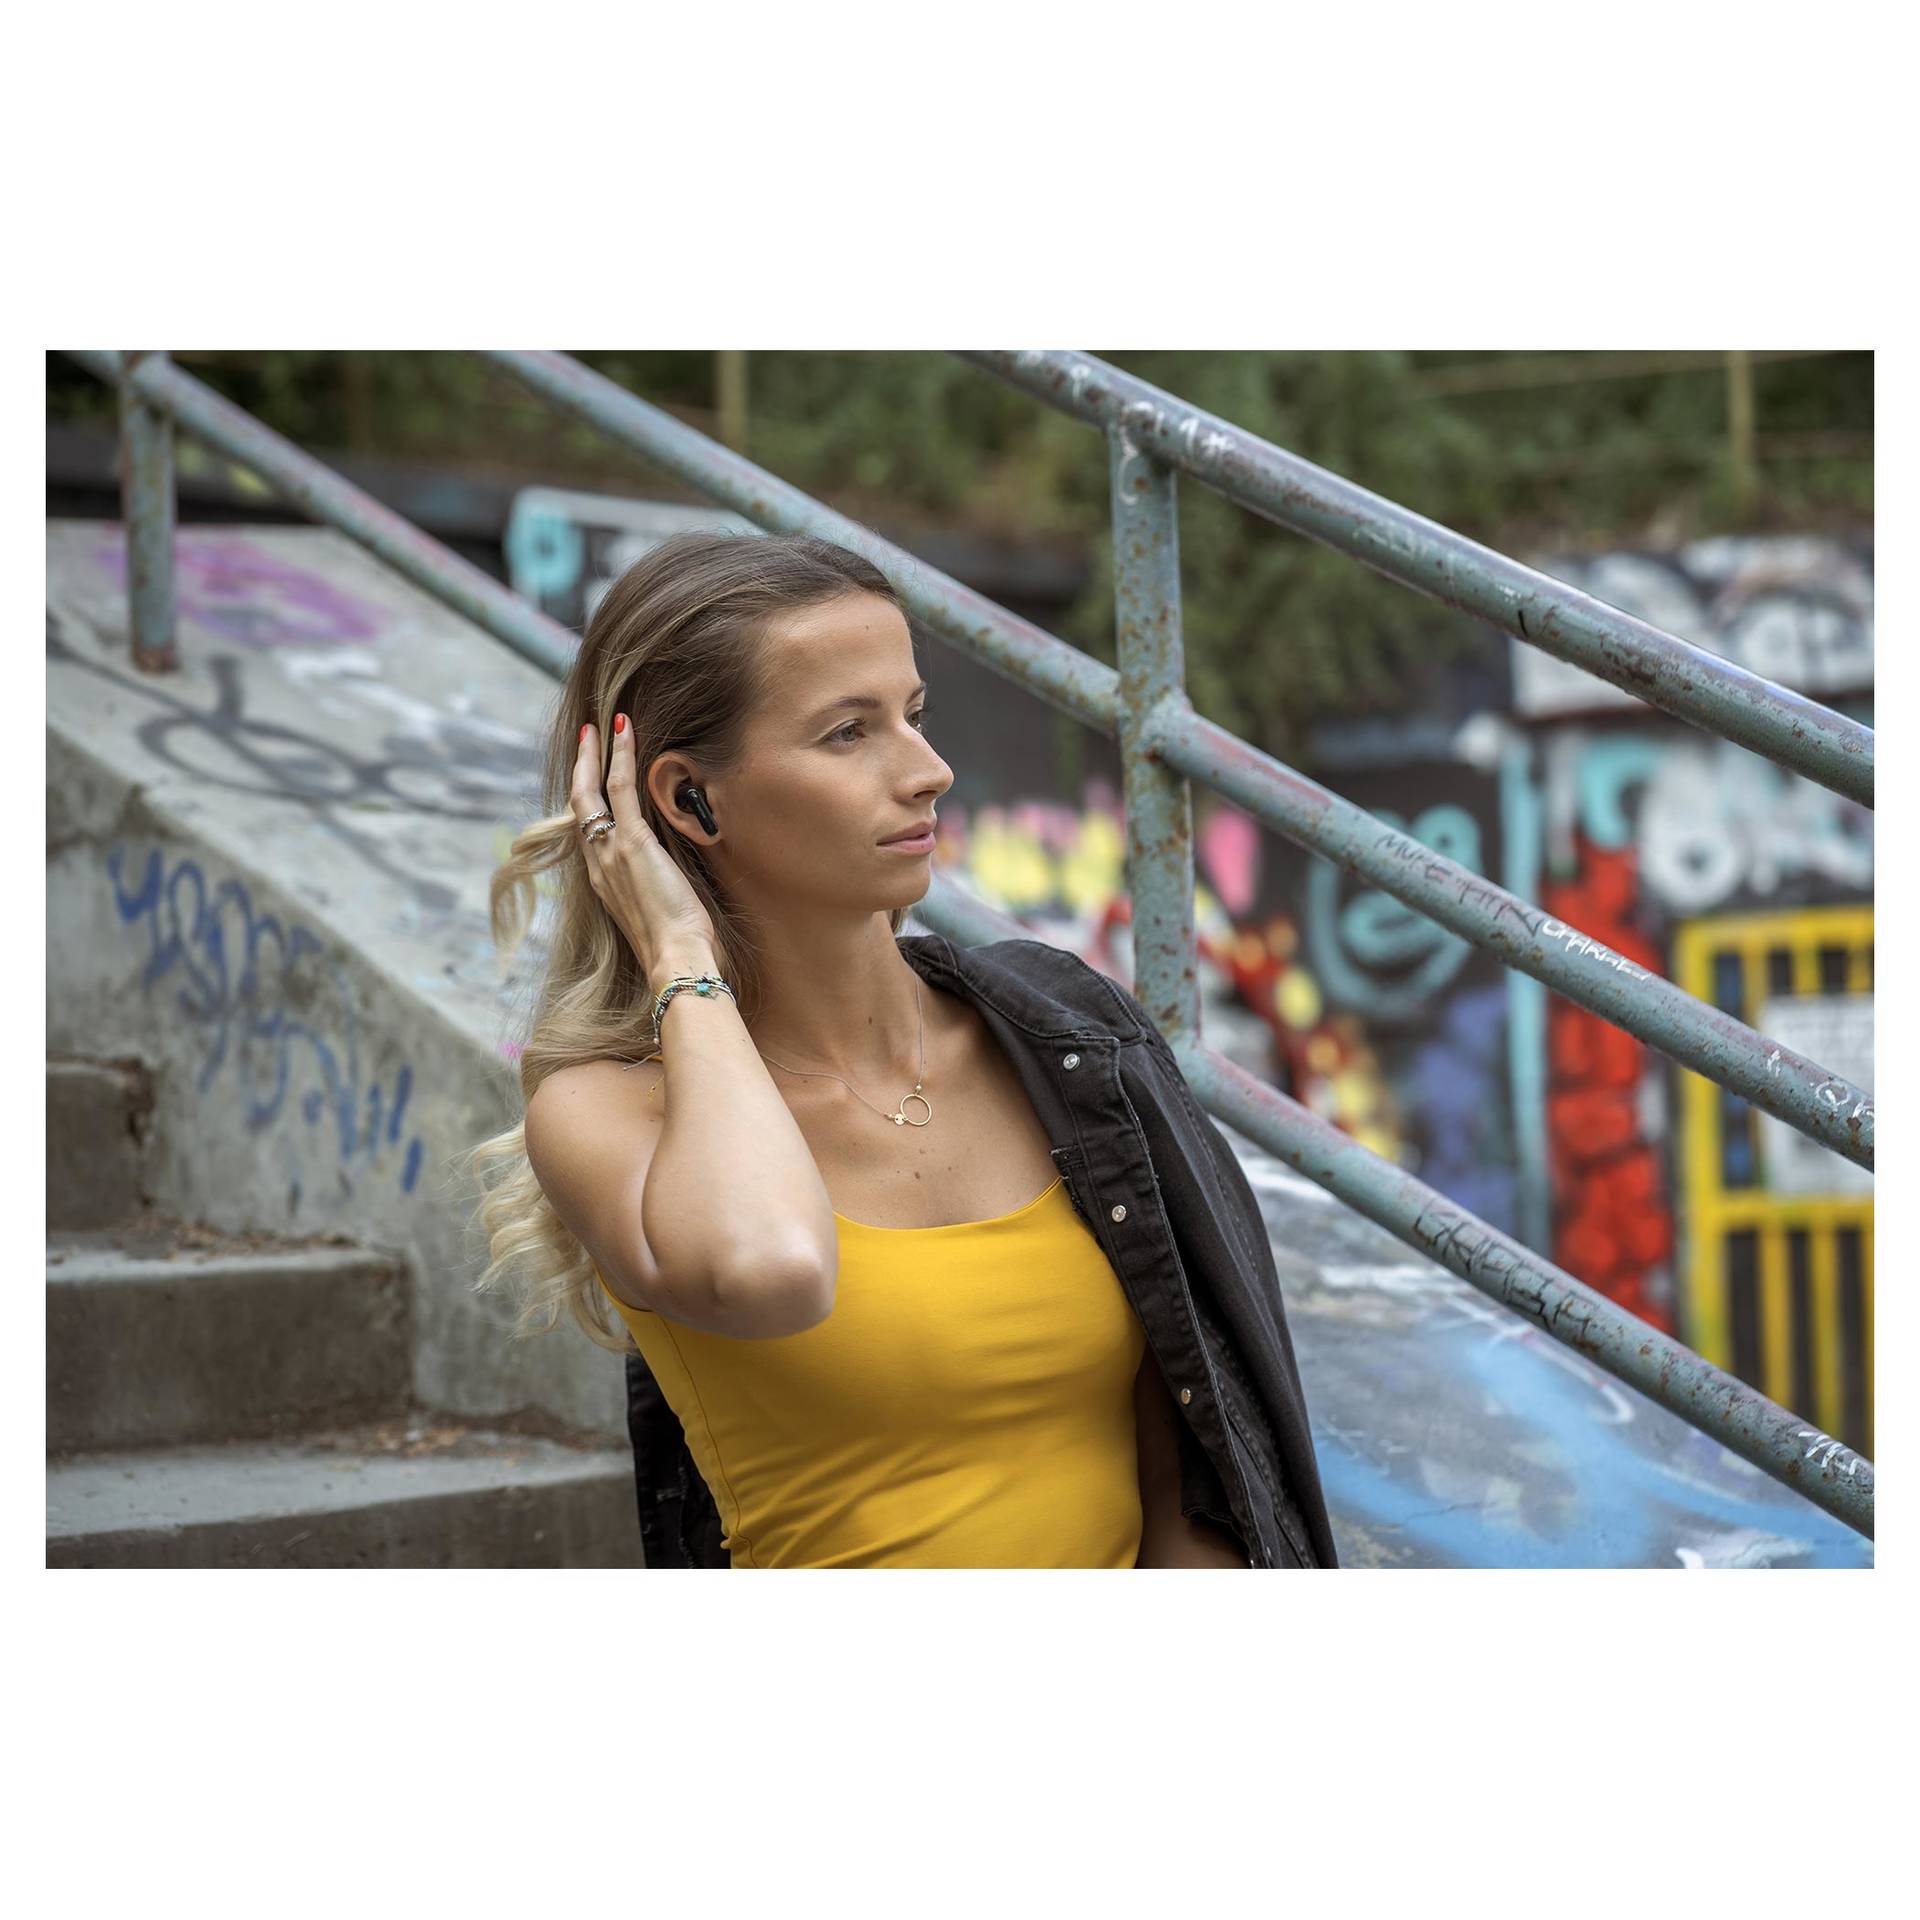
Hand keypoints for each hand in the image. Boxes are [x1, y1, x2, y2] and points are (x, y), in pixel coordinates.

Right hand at [572, 715, 718, 981]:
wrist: (676, 961)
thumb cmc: (679, 949)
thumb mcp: (661, 916)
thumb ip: (659, 893)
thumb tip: (677, 885)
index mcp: (605, 884)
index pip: (589, 835)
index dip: (589, 805)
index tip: (592, 782)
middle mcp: (599, 866)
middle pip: (579, 807)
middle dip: (582, 770)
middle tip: (587, 739)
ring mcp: (610, 852)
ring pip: (591, 792)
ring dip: (596, 755)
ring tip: (601, 726)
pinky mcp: (632, 842)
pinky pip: (620, 788)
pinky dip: (621, 755)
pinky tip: (624, 729)